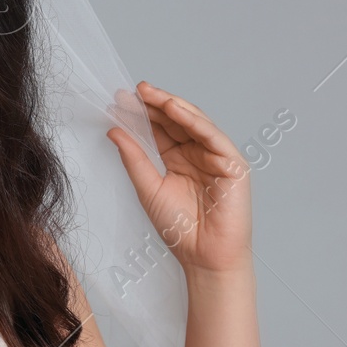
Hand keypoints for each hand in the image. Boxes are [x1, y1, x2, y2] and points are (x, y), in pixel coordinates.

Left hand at [105, 80, 251, 272]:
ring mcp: (216, 157)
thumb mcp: (148, 188)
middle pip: (176, 122)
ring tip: (150, 94)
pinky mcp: (232, 164)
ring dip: (172, 106)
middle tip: (132, 91)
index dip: (141, 115)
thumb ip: (134, 158)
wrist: (203, 256)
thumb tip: (114, 130)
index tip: (118, 101)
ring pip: (194, 123)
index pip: (159, 130)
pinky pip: (213, 136)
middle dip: (154, 104)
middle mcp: (197, 155)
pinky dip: (195, 121)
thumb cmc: (180, 228)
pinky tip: (175, 110)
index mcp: (177, 160)